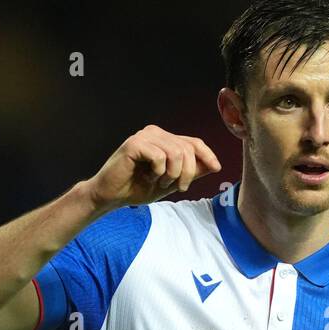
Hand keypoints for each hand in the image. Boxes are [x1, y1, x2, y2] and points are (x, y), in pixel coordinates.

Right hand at [84, 125, 220, 213]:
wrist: (112, 196)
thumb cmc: (137, 188)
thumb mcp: (171, 182)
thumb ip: (190, 172)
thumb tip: (213, 166)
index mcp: (164, 139)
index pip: (193, 142)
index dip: (207, 154)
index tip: (217, 168)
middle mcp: (155, 133)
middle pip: (188, 149)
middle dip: (188, 173)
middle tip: (178, 187)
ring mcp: (144, 136)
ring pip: (176, 152)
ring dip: (173, 174)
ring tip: (160, 182)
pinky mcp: (135, 144)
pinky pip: (160, 156)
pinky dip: (159, 172)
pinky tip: (148, 177)